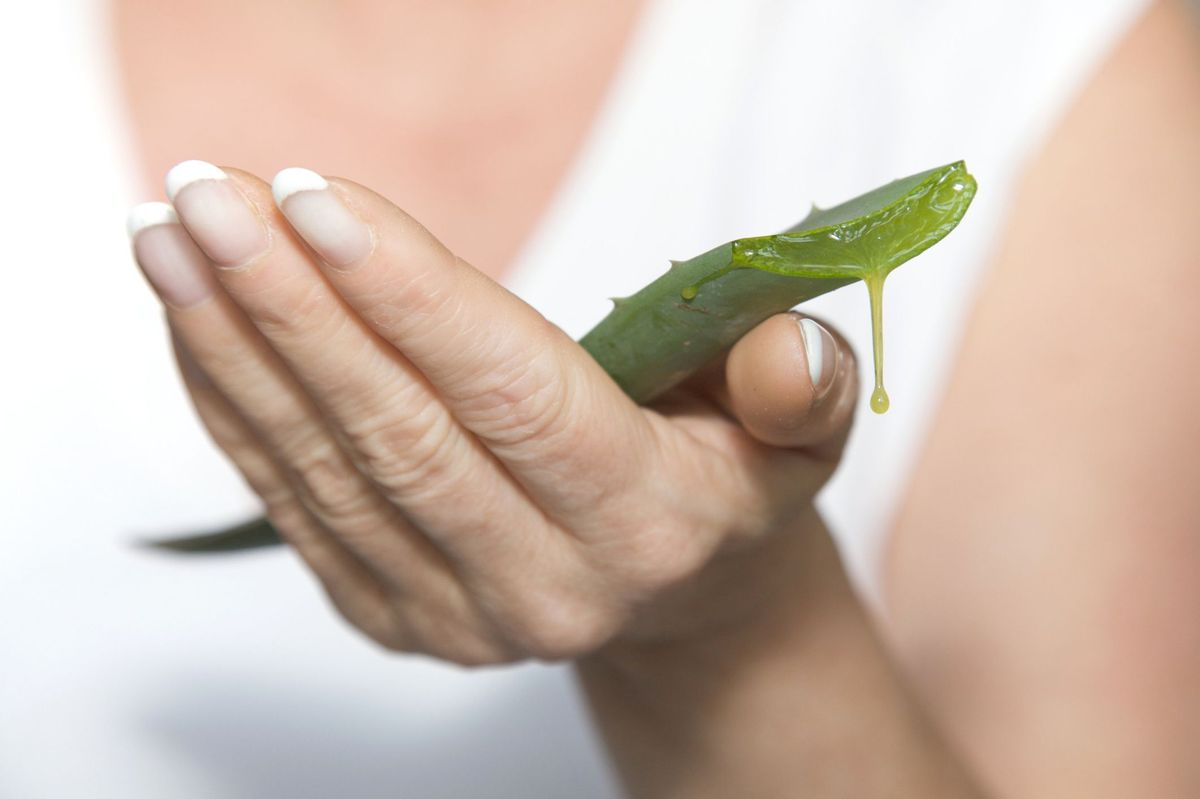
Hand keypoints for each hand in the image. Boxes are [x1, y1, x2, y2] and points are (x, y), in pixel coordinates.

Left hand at [127, 161, 858, 664]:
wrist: (675, 596)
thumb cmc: (723, 479)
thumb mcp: (790, 432)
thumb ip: (796, 389)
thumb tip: (791, 351)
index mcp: (647, 523)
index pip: (516, 399)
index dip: (412, 297)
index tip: (310, 196)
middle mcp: (545, 586)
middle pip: (399, 433)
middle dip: (290, 306)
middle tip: (206, 196)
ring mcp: (457, 615)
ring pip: (326, 468)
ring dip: (236, 344)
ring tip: (169, 235)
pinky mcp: (394, 614)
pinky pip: (294, 504)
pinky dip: (234, 404)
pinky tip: (195, 316)